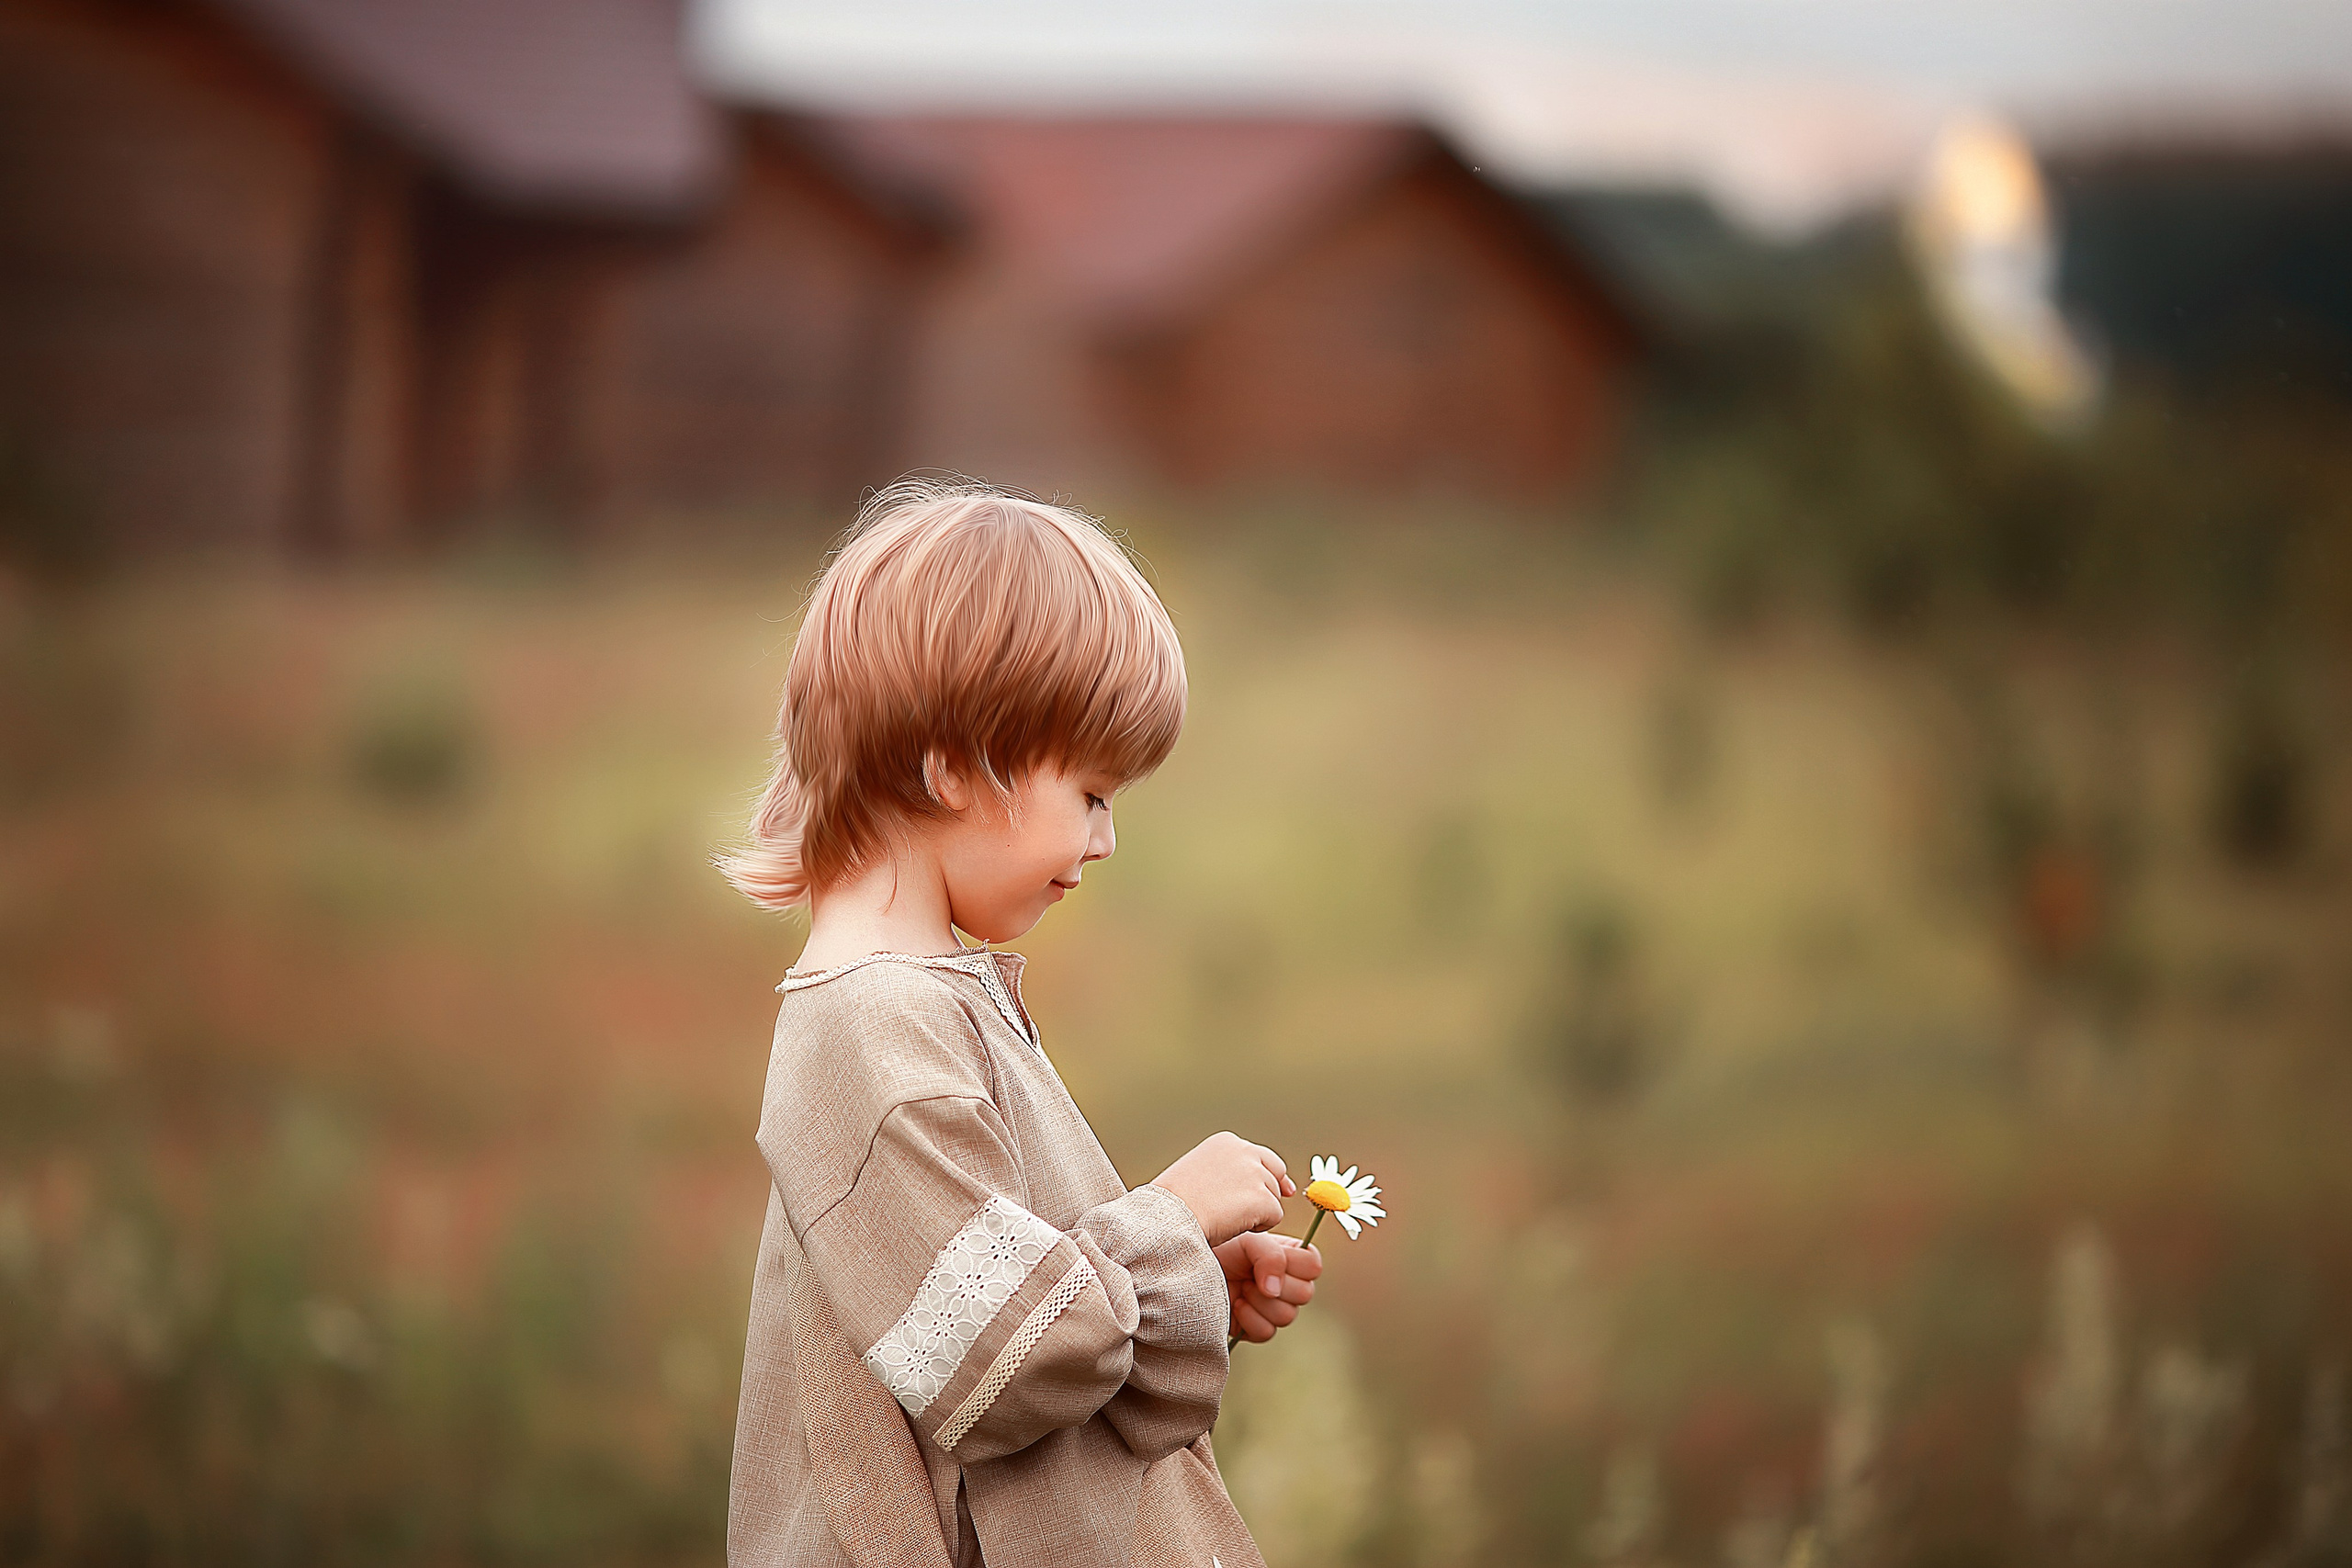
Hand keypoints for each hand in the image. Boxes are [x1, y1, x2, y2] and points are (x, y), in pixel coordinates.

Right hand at [1150, 1132, 1290, 1247]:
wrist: (1169, 1216)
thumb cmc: (1176, 1201)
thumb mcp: (1200, 1170)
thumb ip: (1228, 1170)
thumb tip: (1262, 1182)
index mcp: (1226, 1142)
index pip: (1261, 1156)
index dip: (1263, 1177)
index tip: (1257, 1193)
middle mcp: (1244, 1151)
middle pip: (1275, 1173)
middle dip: (1267, 1192)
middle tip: (1250, 1210)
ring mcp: (1255, 1174)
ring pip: (1274, 1198)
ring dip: (1258, 1211)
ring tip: (1226, 1217)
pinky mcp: (1262, 1199)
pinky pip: (1275, 1216)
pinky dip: (1260, 1226)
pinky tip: (1235, 1226)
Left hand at [1218, 1233, 1321, 1343]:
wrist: (1191, 1270)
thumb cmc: (1221, 1250)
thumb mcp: (1248, 1241)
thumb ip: (1271, 1256)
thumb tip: (1274, 1289)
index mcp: (1289, 1257)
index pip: (1314, 1266)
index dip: (1296, 1265)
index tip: (1271, 1258)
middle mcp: (1284, 1283)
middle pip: (1305, 1294)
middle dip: (1276, 1284)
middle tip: (1250, 1274)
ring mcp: (1271, 1307)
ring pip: (1286, 1316)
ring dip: (1260, 1301)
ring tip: (1241, 1287)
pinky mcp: (1254, 1327)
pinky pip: (1266, 1332)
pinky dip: (1249, 1318)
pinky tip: (1235, 1304)